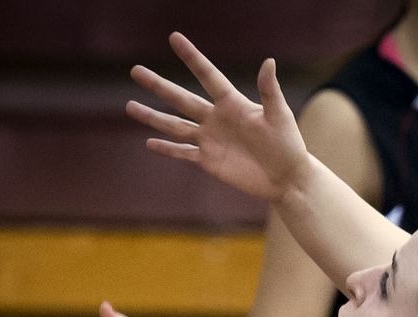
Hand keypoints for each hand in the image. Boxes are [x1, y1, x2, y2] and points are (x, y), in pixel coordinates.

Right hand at [126, 32, 307, 201]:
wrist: (287, 177)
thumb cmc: (288, 144)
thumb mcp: (279, 115)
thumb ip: (269, 91)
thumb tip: (269, 61)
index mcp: (233, 103)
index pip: (208, 75)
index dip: (191, 57)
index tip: (174, 38)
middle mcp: (216, 118)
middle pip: (181, 98)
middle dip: (158, 85)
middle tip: (135, 70)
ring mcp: (210, 140)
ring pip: (175, 125)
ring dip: (152, 117)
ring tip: (129, 105)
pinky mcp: (209, 161)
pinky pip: (183, 153)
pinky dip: (167, 149)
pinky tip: (149, 143)